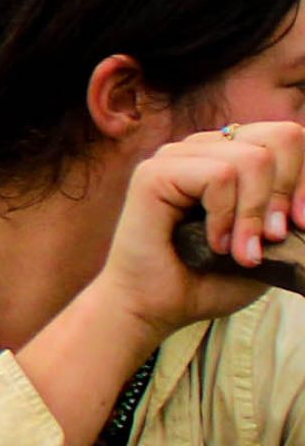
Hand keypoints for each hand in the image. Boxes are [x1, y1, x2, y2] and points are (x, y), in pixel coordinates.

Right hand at [95, 121, 304, 341]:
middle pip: (280, 137)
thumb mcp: (270, 244)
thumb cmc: (207, 281)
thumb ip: (294, 216)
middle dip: (286, 194)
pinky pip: (220, 175)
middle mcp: (205, 147)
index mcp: (231, 156)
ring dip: (254, 215)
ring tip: (240, 251)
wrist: (154, 308)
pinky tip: (213, 243)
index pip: (290, 139)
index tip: (301, 225)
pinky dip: (225, 216)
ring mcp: (177, 156)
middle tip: (272, 238)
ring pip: (254, 158)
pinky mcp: (154, 172)